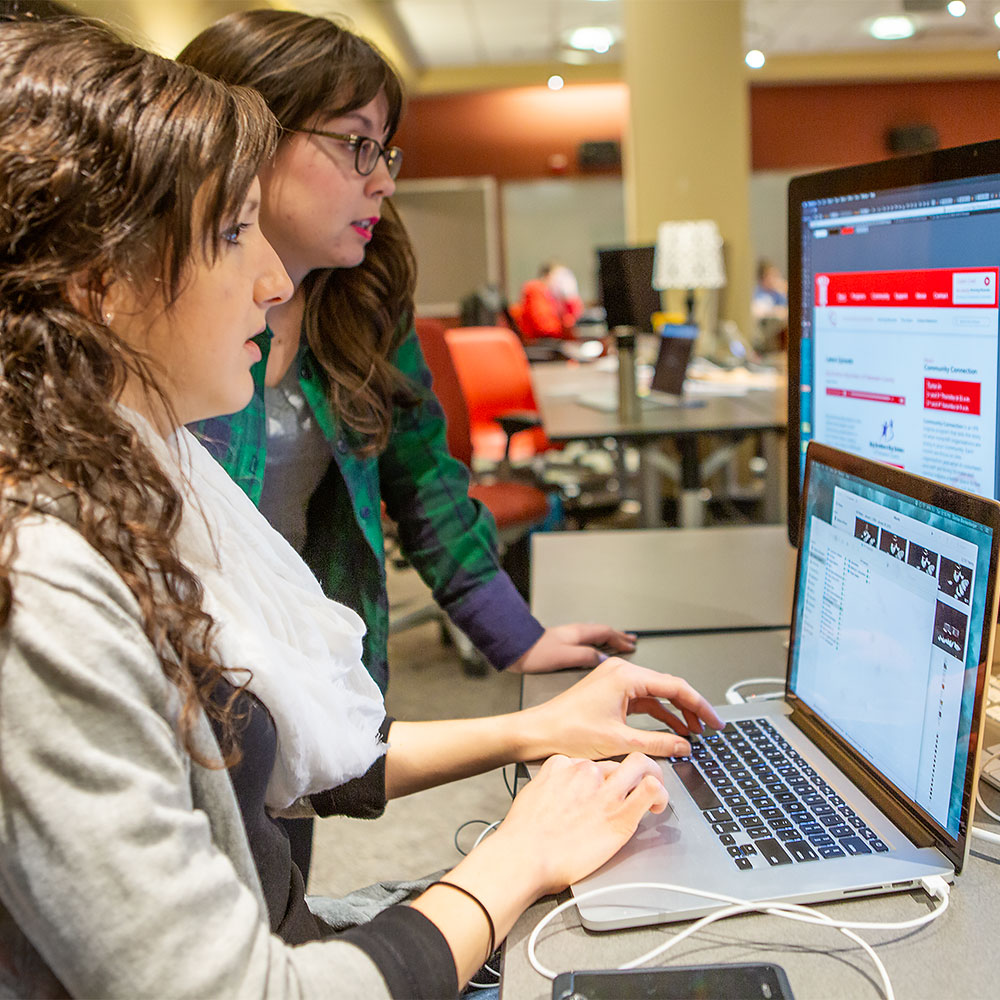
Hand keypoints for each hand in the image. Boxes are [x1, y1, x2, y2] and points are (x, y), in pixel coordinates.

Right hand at [492, 752, 668, 896]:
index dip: (602, 777)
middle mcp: (586, 773)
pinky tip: (657, 805)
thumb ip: (553, 786)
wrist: (525, 857)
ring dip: (652, 776)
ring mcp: (604, 792)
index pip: (592, 762)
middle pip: (618, 762)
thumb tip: (563, 792)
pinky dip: (659, 794)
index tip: (605, 789)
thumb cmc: (525, 835)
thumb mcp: (533, 794)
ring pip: (640, 765)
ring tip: (654, 793)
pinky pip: (649, 791)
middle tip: (635, 788)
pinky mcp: (619, 816)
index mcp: (563, 766)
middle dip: (630, 774)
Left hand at [507, 623, 636, 673]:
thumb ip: (586, 656)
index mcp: (578, 633)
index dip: (620, 639)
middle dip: (618, 636)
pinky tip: (595, 649)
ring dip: (608, 638)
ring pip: (595, 635)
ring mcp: (568, 637)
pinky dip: (597, 643)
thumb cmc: (537, 653)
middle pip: (602, 631)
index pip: (606, 633)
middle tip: (631, 640)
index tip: (632, 645)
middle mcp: (575, 632)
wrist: (515, 649)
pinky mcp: (561, 644)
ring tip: (618, 642)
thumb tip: (604, 658)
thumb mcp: (565, 656)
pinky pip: (587, 640)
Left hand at [519, 657, 723, 760]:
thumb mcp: (620, 741)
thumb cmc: (568, 731)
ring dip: (675, 714)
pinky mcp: (611, 693)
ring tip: (693, 733)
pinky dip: (658, 715)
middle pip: (669, 688)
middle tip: (710, 729)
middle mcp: (622, 673)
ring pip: (657, 696)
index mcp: (626, 676)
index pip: (676, 687)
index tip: (715, 721)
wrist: (538, 732)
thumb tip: (684, 746)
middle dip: (691, 710)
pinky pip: (643, 702)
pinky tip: (670, 731)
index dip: (700, 706)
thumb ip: (658, 743)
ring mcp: (616, 682)